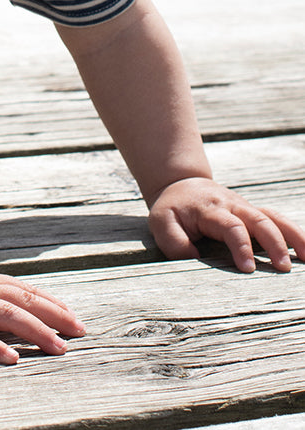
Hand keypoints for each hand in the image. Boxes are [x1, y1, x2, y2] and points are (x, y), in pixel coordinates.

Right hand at [0, 251, 85, 364]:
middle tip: (80, 332)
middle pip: (25, 302)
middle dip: (55, 317)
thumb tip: (3, 296)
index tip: (73, 315)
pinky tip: (10, 358)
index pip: (25, 290)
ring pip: (7, 317)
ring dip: (35, 332)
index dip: (51, 302)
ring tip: (57, 347)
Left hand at [149, 177, 304, 271]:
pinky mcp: (252, 212)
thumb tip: (193, 257)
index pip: (231, 227)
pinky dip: (294, 232)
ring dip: (292, 236)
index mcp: (211, 209)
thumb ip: (173, 240)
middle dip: (273, 243)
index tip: (248, 268)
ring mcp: (245, 208)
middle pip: (259, 220)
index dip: (241, 246)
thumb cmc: (172, 208)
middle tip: (283, 268)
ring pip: (273, 217)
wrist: (181, 184)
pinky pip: (277, 219)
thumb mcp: (161, 221)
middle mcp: (232, 206)